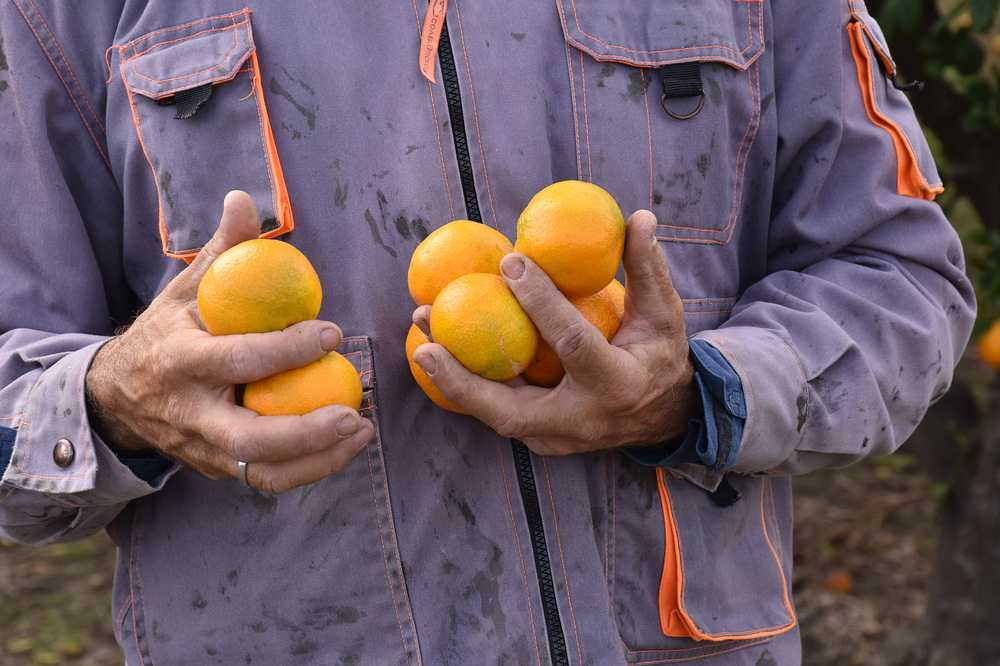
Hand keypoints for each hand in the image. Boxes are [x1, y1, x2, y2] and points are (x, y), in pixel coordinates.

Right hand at [86, 191, 373, 492]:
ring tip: (361, 432)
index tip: (332, 332)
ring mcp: (204, 448)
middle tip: (354, 414)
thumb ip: (220, 251)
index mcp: (180, 362)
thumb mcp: (184, 290)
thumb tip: (243, 198)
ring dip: (318, 461)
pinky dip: (309, 470)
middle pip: (248, 438)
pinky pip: (266, 478)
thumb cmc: (166, 334)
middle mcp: (191, 413)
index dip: (286, 350)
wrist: (118, 395)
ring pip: (261, 472)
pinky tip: (345, 446)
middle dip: (305, 433)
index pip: (237, 360)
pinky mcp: (218, 468)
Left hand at [412, 210, 695, 454]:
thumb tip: (639, 217)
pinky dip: (470, 389)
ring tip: (423, 340)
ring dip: (455, 381)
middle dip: (464, 378)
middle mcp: (583, 420)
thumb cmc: (661, 355)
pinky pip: (500, 414)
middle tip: (426, 340)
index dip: (539, 302)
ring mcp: (560, 439)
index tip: (509, 261)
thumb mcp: (665, 313)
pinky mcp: (543, 443)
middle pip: (511, 409)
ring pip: (496, 417)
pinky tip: (442, 355)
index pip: (572, 342)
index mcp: (618, 383)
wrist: (666, 417)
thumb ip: (648, 267)